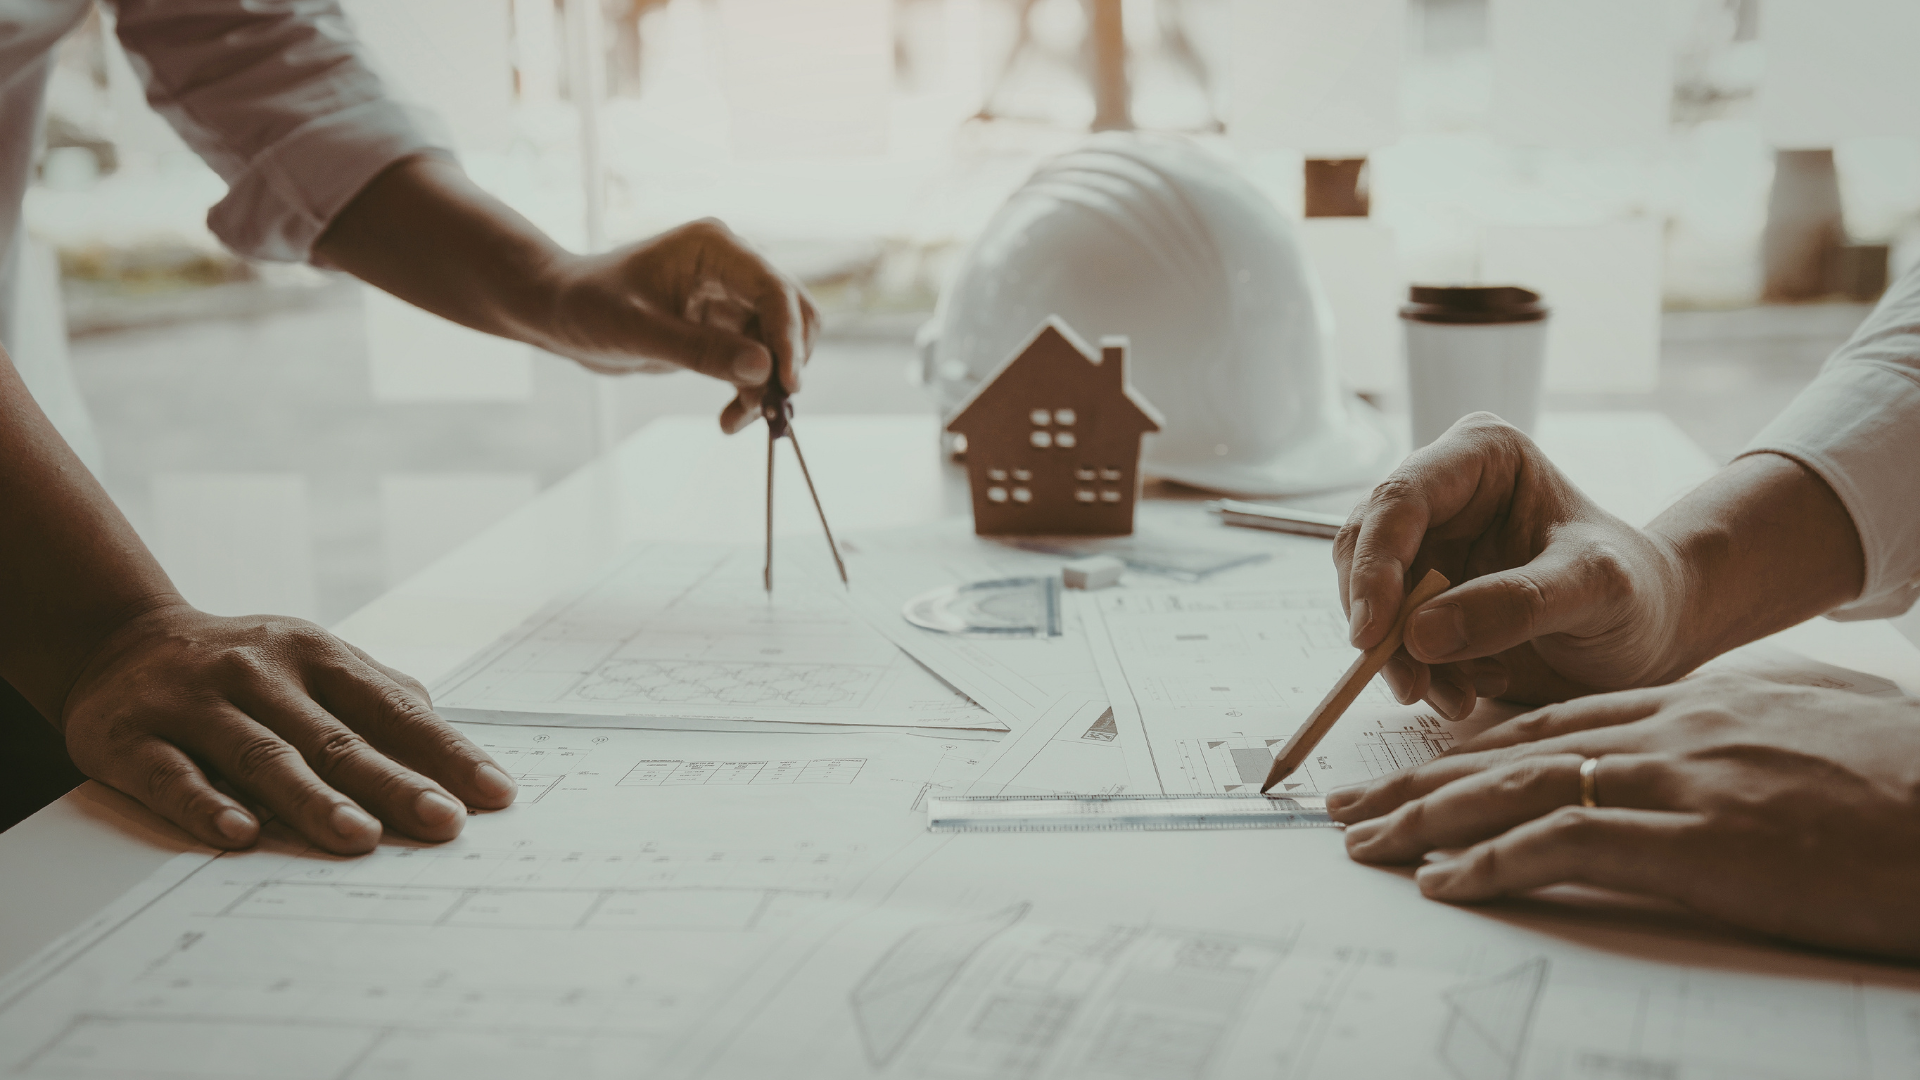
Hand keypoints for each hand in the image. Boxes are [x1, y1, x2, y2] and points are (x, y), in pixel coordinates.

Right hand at [60, 604, 516, 854]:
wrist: (118, 640)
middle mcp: (260, 673)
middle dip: (396, 784)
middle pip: (337, 739)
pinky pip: (172, 776)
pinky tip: (240, 835)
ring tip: (360, 837)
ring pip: (264, 756)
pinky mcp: (132, 738)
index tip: (494, 794)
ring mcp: (196, 703)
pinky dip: (207, 806)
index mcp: (317, 655)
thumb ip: (379, 696)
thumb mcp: (313, 661)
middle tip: (444, 823)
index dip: (447, 752)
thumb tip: (450, 743)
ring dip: (314, 799)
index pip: (395, 709)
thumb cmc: (243, 667)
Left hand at [538, 219, 819, 433]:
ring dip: (769, 385)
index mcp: (714, 248)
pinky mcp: (724, 329)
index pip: (773, 289)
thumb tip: (764, 369)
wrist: (559, 315)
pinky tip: (729, 420)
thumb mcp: (636, 330)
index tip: (788, 385)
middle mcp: (732, 268)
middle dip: (788, 362)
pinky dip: (751, 392)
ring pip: (778, 343)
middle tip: (775, 409)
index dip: (788, 336)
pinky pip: (757, 363)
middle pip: (792, 313)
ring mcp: (731, 298)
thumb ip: (699, 349)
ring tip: (739, 420)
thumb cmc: (586, 306)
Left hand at [1328, 673, 1919, 959]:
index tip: (1417, 774)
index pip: (1555, 722)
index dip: (1474, 747)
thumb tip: (1723, 722)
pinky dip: (1492, 863)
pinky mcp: (1700, 844)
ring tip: (1365, 846)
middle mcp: (1673, 731)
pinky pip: (1566, 844)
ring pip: (1518, 789)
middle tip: (1350, 808)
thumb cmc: (1919, 776)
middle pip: (1513, 750)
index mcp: (1699, 703)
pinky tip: (1443, 884)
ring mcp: (1682, 783)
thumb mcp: (1828, 716)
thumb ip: (1756, 712)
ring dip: (1427, 822)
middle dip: (1421, 782)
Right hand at [1335, 414, 1684, 717]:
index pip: (1401, 499)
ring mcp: (1430, 544)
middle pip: (1366, 548)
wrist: (1651, 632)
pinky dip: (1417, 671)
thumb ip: (1516, 604)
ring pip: (1368, 596)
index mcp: (1482, 456)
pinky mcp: (1424, 593)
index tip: (1374, 633)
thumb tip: (1420, 633)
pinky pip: (1391, 633)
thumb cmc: (1638, 593)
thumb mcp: (1596, 591)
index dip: (1374, 565)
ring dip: (1399, 657)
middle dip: (1381, 621)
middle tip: (1411, 685)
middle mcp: (1444, 492)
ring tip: (1456, 698)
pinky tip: (1469, 688)